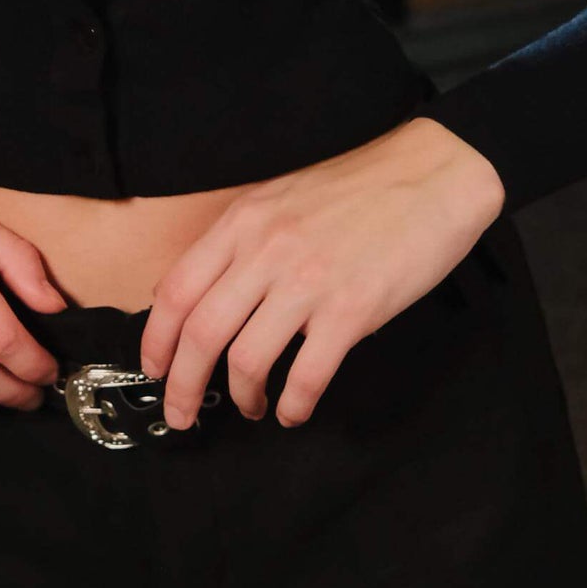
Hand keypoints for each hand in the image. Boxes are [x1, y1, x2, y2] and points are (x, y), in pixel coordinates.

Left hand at [136, 114, 504, 429]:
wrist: (431, 173)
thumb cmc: (359, 187)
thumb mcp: (281, 197)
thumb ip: (240, 240)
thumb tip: (197, 290)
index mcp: (245, 221)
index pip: (176, 289)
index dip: (156, 340)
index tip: (155, 371)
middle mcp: (268, 249)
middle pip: (201, 332)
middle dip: (183, 386)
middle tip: (182, 415)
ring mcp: (310, 280)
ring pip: (247, 359)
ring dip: (242, 397)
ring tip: (252, 407)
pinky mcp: (354, 308)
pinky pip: (308, 375)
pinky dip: (294, 404)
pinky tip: (294, 410)